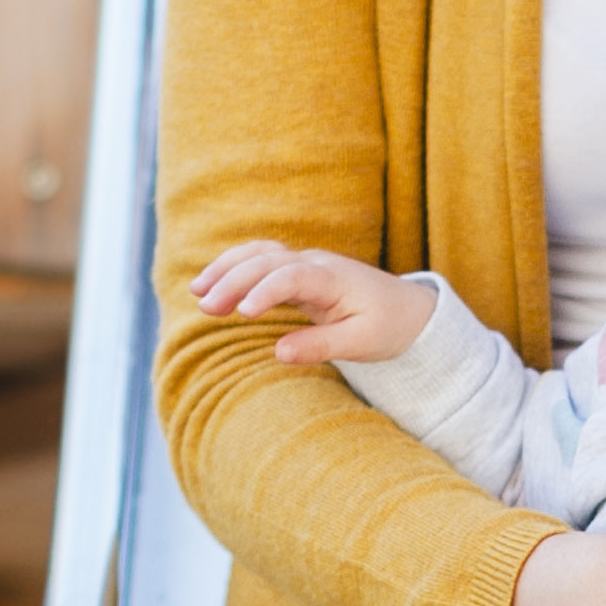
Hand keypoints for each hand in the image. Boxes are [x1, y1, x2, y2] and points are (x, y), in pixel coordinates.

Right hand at [193, 238, 435, 365]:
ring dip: (227, 269)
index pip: (291, 275)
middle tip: (206, 308)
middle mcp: (316, 263)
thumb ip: (320, 345)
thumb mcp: (361, 343)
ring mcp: (305, 262)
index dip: (264, 291)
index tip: (243, 313)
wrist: (408, 310)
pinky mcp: (298, 270)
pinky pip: (261, 259)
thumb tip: (279, 352)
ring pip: (260, 253)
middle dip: (233, 280)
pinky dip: (234, 266)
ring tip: (197, 292)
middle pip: (267, 260)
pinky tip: (210, 283)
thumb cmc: (387, 327)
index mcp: (334, 279)